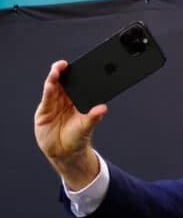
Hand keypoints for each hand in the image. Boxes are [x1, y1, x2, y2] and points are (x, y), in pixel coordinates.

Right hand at [34, 60, 105, 188]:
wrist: (64, 153)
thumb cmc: (77, 138)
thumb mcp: (87, 127)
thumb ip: (93, 117)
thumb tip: (103, 108)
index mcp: (76, 99)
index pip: (75, 82)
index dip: (75, 72)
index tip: (78, 65)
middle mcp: (64, 98)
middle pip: (62, 81)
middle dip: (62, 71)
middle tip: (64, 65)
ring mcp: (53, 103)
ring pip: (53, 86)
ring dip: (54, 77)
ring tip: (57, 70)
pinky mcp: (44, 110)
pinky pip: (46, 98)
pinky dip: (48, 90)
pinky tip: (50, 84)